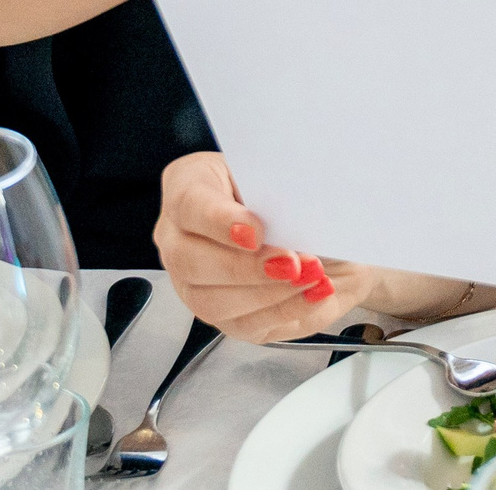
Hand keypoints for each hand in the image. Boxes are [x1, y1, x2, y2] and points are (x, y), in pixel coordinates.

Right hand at [152, 152, 381, 341]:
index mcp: (190, 186)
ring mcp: (194, 282)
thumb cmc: (289, 188)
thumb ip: (285, 184)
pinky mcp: (224, 314)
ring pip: (211, 301)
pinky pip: (243, 324)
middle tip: (292, 262)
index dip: (220, 221)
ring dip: (267, 293)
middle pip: (190, 261)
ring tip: (310, 277)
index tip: (256, 231)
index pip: (189, 203)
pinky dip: (284, 310)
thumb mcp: (287, 172)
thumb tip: (302, 205)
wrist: (314, 220)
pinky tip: (315, 293)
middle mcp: (180, 238)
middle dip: (246, 266)